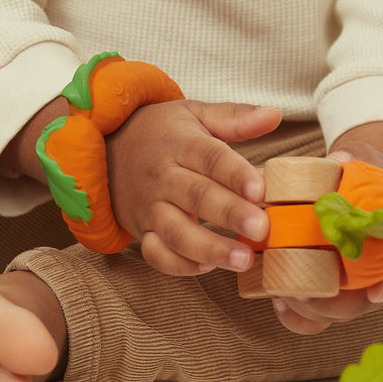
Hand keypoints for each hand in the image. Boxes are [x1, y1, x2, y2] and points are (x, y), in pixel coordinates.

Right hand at [105, 99, 281, 274]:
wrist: (108, 150)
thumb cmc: (163, 134)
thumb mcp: (195, 114)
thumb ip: (235, 117)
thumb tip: (275, 114)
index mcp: (180, 145)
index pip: (210, 158)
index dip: (235, 174)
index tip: (261, 190)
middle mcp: (163, 178)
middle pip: (196, 197)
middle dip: (230, 214)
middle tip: (262, 229)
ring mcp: (150, 207)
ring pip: (177, 232)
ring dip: (210, 249)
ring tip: (243, 260)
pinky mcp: (142, 231)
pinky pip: (156, 254)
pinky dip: (179, 265)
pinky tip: (207, 267)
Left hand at [270, 125, 382, 334]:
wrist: (364, 190)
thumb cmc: (369, 178)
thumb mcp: (368, 162)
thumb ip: (356, 160)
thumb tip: (338, 158)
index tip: (378, 293)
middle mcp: (379, 275)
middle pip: (362, 303)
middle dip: (332, 304)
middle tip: (302, 293)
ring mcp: (353, 288)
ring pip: (335, 315)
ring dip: (308, 311)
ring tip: (281, 294)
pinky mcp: (327, 293)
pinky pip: (315, 318)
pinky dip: (297, 317)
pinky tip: (278, 302)